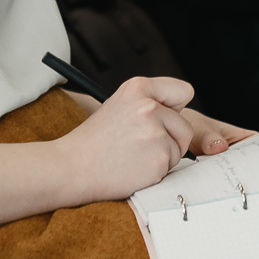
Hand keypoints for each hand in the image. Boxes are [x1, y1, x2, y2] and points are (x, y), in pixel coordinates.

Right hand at [58, 76, 253, 202]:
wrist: (72, 167)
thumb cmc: (93, 141)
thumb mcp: (119, 106)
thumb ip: (148, 103)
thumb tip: (179, 111)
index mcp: (137, 87)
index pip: (183, 91)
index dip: (175, 108)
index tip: (164, 118)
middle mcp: (149, 106)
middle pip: (185, 126)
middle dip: (170, 139)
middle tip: (139, 145)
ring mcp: (155, 132)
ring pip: (178, 148)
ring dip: (162, 156)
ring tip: (133, 156)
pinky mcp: (159, 158)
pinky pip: (171, 167)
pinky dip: (156, 172)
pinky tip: (133, 169)